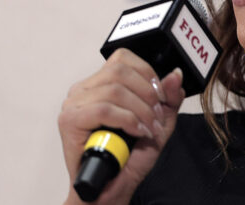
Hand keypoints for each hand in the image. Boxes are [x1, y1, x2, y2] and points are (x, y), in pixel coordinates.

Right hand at [58, 48, 184, 204]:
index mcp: (101, 84)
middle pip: (120, 70)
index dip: (147, 72)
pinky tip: (136, 132)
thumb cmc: (130, 156)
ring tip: (148, 129)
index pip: (123, 58)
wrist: (112, 188)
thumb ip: (169, 98)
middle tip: (155, 117)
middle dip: (147, 94)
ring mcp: (74, 104)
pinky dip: (127, 120)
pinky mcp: (69, 121)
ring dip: (141, 111)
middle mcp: (84, 89)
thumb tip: (175, 74)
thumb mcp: (158, 122)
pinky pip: (104, 109)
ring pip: (115, 90)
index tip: (161, 95)